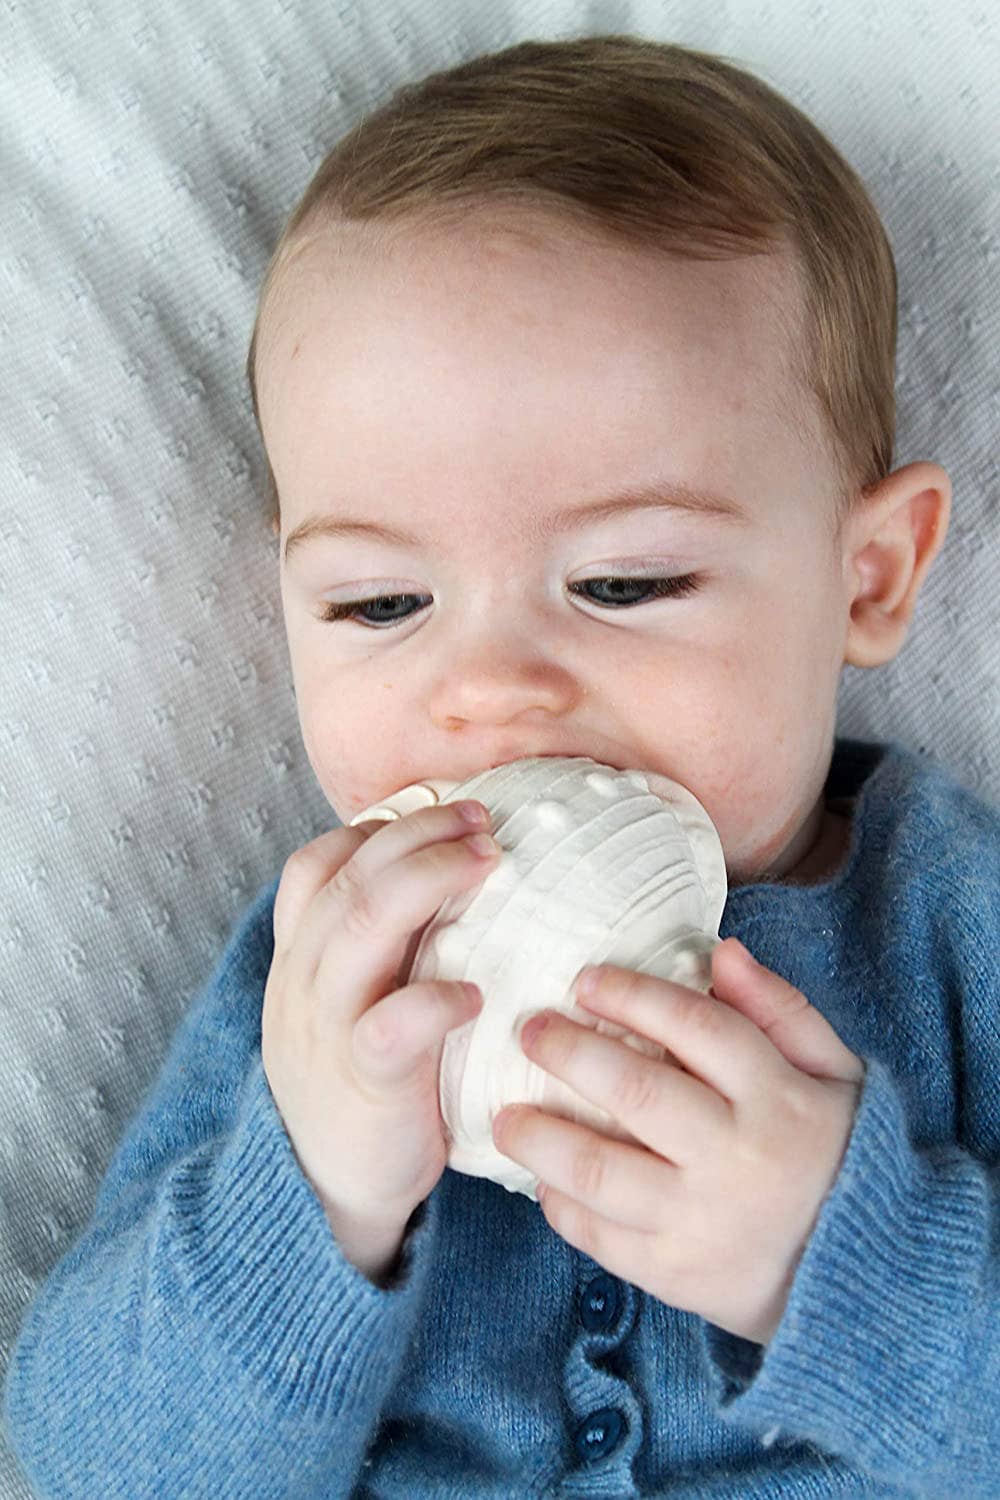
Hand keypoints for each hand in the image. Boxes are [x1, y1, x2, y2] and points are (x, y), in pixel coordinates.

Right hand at [261, 799, 501, 1256]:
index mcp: (300, 957)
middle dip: (418, 834)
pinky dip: (436, 998)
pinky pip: (392, 1025)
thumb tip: (453, 875)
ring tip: (489, 862)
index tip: (439, 810)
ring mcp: (328, 1026)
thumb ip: (381, 946)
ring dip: (429, 880)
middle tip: (483, 820)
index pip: (315, 864)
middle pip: (351, 876)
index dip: (374, 827)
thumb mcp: (349, 1002)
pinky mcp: (364, 1081)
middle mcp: (305, 980)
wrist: (326, 1190)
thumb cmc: (361, 1082)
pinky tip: (477, 992)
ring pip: (362, 925)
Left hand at [492, 939, 864, 1345]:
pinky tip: (543, 1178)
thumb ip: (781, 1010)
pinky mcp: (677, 1275)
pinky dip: (561, 1205)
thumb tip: (721, 952)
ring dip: (540, 1137)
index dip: (634, 996)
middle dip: (568, 1052)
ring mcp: (701, 1221)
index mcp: (777, 1097)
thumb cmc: (839, 1154)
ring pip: (600, 1170)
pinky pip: (601, 1237)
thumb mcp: (835, 1073)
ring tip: (505, 1115)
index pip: (697, 1028)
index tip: (585, 979)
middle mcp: (736, 1157)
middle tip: (529, 1030)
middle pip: (635, 1092)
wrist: (865, 1278)